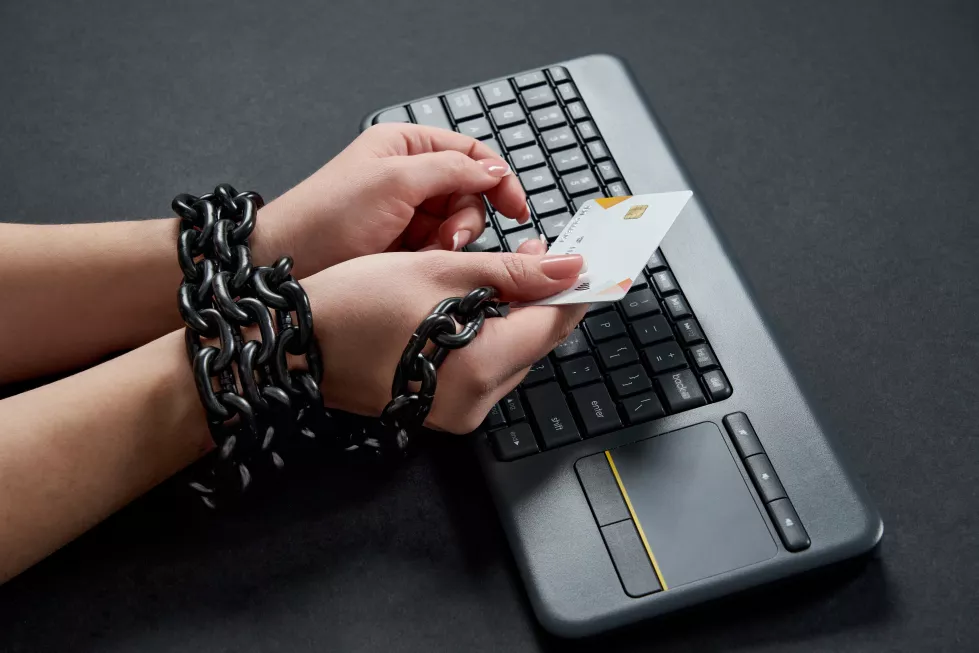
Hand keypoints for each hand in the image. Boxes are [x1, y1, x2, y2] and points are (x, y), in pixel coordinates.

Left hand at [256, 124, 530, 277]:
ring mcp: (406, 213)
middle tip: (449, 238)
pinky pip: (440, 249)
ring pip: (457, 225)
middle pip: (469, 192)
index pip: (470, 153)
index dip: (498, 178)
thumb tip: (494, 170)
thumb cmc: (325, 216)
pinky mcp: (403, 246)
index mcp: (406, 147)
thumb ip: (451, 170)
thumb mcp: (394, 181)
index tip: (516, 206)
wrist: (287, 263)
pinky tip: (419, 263)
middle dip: (466, 217)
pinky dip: (437, 257)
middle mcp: (409, 177)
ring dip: (452, 241)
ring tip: (429, 252)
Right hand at [302, 247, 585, 433]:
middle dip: (541, 296)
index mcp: (481, 366)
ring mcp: (458, 412)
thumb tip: (569, 269)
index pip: (555, 325)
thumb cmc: (354, 305)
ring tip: (496, 272)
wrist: (292, 345)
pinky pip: (485, 370)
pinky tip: (472, 305)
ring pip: (512, 355)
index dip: (574, 287)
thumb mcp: (439, 272)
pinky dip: (488, 336)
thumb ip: (512, 273)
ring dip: (515, 314)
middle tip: (533, 252)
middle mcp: (477, 401)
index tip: (587, 258)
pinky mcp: (441, 411)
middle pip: (536, 342)